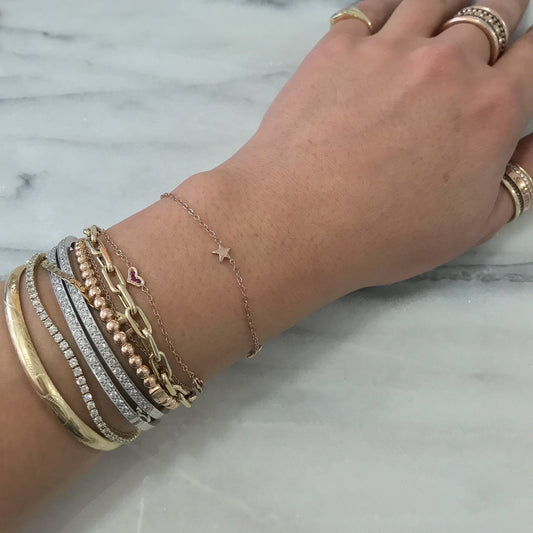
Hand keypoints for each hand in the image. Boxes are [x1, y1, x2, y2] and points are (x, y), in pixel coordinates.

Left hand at [214, 0, 532, 292]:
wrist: (298, 223)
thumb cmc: (382, 236)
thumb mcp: (470, 227)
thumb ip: (515, 180)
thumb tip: (530, 146)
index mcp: (491, 109)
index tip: (525, 52)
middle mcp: (447, 66)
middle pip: (491, 12)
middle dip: (500, 13)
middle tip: (494, 19)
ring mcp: (390, 50)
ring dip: (450, 1)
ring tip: (448, 10)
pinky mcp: (339, 48)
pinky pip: (373, 5)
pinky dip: (388, 6)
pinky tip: (390, 18)